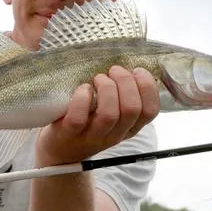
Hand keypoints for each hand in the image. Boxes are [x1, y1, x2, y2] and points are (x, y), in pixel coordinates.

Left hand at [35, 66, 159, 166]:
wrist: (60, 150)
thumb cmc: (89, 122)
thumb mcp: (112, 112)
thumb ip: (123, 95)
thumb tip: (129, 59)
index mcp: (130, 127)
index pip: (151, 110)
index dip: (148, 87)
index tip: (137, 71)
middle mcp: (115, 134)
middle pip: (132, 109)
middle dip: (125, 82)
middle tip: (114, 70)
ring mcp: (92, 136)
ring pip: (109, 114)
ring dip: (106, 89)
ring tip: (98, 78)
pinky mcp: (69, 134)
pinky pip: (79, 117)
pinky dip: (82, 98)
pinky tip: (83, 89)